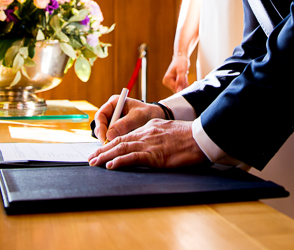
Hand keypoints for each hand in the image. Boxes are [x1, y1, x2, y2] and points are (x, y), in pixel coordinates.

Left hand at [89, 119, 207, 169]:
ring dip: (106, 156)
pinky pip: (133, 158)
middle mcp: (147, 133)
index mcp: (151, 127)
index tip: (102, 149)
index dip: (112, 142)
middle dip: (103, 150)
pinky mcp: (155, 155)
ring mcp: (150, 144)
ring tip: (94, 162)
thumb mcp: (172, 130)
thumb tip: (154, 144)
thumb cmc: (192, 136)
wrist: (202, 137)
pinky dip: (119, 162)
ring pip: (122, 148)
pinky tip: (110, 166)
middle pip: (120, 141)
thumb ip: (160, 135)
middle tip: (91, 157)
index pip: (127, 135)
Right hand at [93, 95, 164, 142]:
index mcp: (114, 103)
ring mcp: (113, 121)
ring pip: (105, 133)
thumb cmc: (148, 113)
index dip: (100, 127)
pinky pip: (111, 137)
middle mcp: (111, 112)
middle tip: (109, 146)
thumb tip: (110, 135)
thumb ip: (124, 124)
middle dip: (103, 136)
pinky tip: (120, 146)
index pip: (100, 115)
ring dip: (109, 140)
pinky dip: (114, 142)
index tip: (105, 138)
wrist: (157, 117)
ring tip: (117, 146)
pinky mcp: (117, 129)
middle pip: (100, 125)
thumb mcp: (138, 117)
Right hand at [162, 54, 190, 92]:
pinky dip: (184, 83)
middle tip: (183, 75)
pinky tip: (183, 77)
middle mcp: (167, 82)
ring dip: (184, 83)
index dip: (182, 84)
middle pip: (178, 90)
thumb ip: (180, 81)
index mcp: (166, 80)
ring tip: (183, 75)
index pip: (176, 89)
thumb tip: (178, 91)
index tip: (183, 77)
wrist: (181, 58)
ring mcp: (170, 83)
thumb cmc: (181, 62)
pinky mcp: (174, 83)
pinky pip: (181, 87)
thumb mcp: (181, 71)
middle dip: (183, 84)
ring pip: (180, 89)